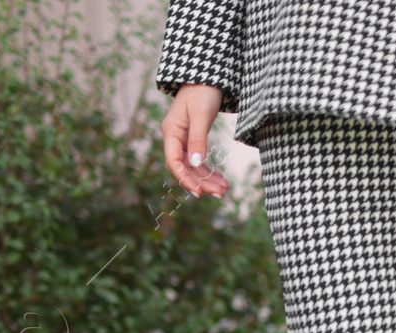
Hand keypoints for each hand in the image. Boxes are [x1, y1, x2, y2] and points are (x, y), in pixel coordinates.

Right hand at [161, 84, 229, 198]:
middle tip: (220, 193)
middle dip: (202, 182)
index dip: (185, 179)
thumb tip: (195, 163)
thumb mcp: (201, 115)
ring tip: (224, 190)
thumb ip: (198, 139)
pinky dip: (209, 170)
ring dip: (207, 179)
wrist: (208, 76)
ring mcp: (183, 139)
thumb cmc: (202, 91)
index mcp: (171, 131)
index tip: (199, 192)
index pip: (174, 162)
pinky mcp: (194, 138)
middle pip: (185, 167)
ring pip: (193, 166)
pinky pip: (199, 160)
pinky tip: (221, 179)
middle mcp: (174, 137)